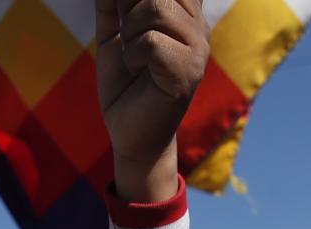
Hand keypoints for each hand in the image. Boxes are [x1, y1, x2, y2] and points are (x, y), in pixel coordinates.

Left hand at [96, 0, 208, 200]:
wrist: (128, 133)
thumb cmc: (124, 85)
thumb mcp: (113, 36)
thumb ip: (112, 5)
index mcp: (183, 10)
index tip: (124, 15)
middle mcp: (196, 22)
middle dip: (130, 12)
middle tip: (129, 41)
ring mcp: (197, 46)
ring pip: (156, 10)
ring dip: (130, 35)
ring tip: (133, 58)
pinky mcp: (189, 70)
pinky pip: (151, 42)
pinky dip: (133, 56)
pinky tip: (138, 70)